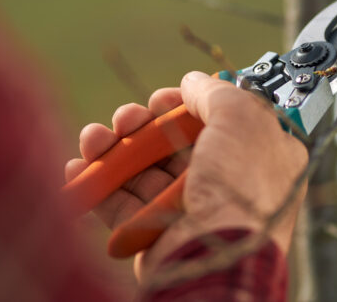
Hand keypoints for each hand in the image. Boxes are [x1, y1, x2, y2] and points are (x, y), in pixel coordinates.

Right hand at [64, 72, 307, 279]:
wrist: (216, 256)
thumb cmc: (240, 185)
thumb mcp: (242, 118)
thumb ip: (216, 92)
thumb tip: (193, 81)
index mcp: (258, 157)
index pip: (218, 122)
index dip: (186, 105)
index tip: (162, 97)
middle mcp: (226, 183)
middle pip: (174, 144)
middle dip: (142, 126)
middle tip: (125, 119)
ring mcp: (190, 211)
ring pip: (144, 171)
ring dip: (113, 149)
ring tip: (92, 139)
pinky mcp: (157, 235)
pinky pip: (123, 205)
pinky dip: (98, 184)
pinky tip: (78, 167)